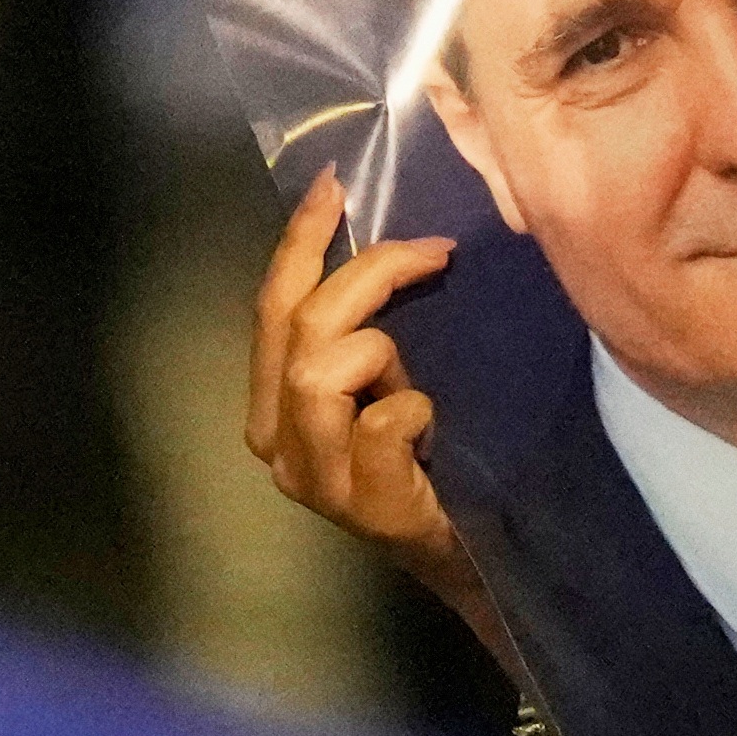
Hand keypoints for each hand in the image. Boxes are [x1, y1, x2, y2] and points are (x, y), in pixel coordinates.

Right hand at [246, 172, 488, 634]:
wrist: (466, 552)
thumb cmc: (427, 463)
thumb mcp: (385, 384)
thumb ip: (361, 335)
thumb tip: (386, 246)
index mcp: (270, 405)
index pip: (272, 304)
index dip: (300, 240)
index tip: (334, 183)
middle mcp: (275, 441)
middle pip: (300, 326)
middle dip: (368, 275)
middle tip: (434, 252)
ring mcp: (314, 479)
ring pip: (321, 370)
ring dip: (382, 353)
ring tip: (414, 382)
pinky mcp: (364, 505)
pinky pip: (383, 422)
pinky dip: (414, 409)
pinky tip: (431, 428)